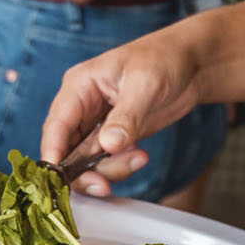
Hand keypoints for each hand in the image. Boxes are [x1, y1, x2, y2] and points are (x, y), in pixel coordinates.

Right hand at [39, 26, 204, 193]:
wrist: (191, 64)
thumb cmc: (164, 59)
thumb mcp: (145, 84)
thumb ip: (126, 116)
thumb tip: (108, 145)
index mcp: (79, 86)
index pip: (56, 125)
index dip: (53, 154)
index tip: (58, 180)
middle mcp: (82, 107)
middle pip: (65, 150)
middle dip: (83, 171)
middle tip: (104, 185)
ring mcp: (96, 125)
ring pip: (85, 162)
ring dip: (109, 169)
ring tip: (139, 158)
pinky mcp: (114, 138)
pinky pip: (105, 162)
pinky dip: (120, 167)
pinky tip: (141, 157)